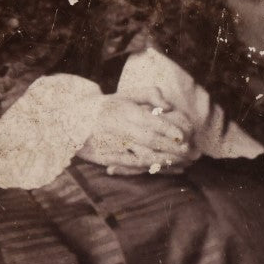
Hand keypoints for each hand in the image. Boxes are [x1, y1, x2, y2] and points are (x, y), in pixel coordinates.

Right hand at [77, 95, 196, 174]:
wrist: (73, 120)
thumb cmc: (107, 106)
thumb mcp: (127, 94)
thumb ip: (150, 94)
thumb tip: (169, 106)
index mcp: (125, 112)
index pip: (151, 122)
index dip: (169, 129)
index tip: (183, 135)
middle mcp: (120, 130)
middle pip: (150, 142)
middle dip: (172, 148)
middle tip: (189, 152)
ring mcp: (114, 146)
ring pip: (143, 157)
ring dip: (165, 162)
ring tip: (182, 163)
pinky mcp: (109, 159)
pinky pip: (134, 167)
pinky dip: (152, 170)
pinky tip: (166, 170)